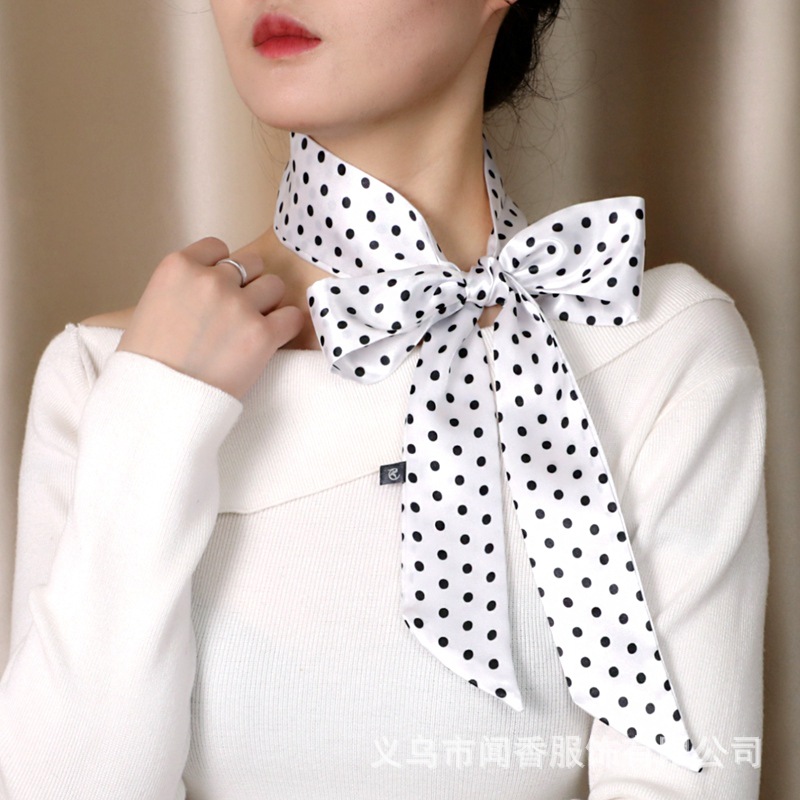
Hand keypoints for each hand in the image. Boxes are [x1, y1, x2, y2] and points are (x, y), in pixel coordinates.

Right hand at [117, 237, 304, 399]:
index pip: (218, 248)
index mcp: (177, 267)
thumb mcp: (150, 308)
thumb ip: (181, 287)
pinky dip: (287, 327)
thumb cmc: (147, 365)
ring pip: (274, 286)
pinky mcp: (262, 335)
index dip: (223, 269)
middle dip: (248, 285)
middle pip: (251, 264)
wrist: (157, 403)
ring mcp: (238, 306)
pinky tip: (274, 339)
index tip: (219, 291)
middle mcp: (209, 280)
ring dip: (269, 304)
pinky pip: (292, 317)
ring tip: (252, 329)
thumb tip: (207, 281)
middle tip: (237, 314)